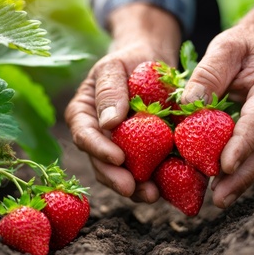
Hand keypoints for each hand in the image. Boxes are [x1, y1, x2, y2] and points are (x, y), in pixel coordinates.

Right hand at [64, 3, 180, 202]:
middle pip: (101, 161)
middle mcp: (99, 135)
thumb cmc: (130, 58)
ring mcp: (120, 146)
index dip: (98, 150)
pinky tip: (169, 187)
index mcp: (84, 114)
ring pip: (122, 172)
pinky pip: (146, 169)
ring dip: (136, 186)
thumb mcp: (116, 66)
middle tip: (133, 188)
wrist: (152, 61)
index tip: (118, 157)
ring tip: (152, 195)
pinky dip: (156, 179)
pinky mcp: (142, 152)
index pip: (85, 135)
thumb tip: (109, 123)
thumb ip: (110, 90)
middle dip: (116, 178)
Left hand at [181, 0, 253, 207]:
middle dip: (241, 176)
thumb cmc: (246, 44)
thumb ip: (209, 73)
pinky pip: (253, 153)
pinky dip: (238, 170)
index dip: (242, 145)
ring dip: (240, 180)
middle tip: (218, 198)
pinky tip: (220, 184)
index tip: (224, 165)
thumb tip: (188, 105)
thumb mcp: (226, 47)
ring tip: (218, 199)